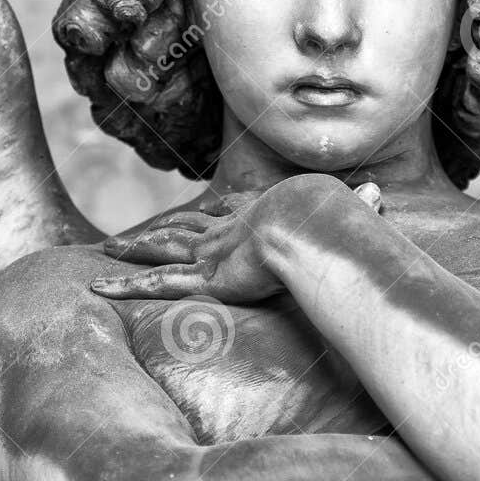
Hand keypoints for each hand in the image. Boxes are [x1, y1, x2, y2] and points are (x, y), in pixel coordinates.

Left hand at [90, 175, 382, 303]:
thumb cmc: (334, 221)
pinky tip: (98, 286)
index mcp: (260, 219)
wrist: (311, 224)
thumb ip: (363, 207)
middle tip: (138, 233)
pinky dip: (125, 286)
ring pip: (162, 253)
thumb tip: (381, 194)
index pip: (230, 214)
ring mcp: (211, 254)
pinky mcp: (202, 277)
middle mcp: (229, 233)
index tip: (206, 212)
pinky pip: (154, 285)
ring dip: (134, 251)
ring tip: (107, 250)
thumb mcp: (348, 213)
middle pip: (187, 231)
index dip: (217, 214)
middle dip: (164, 233)